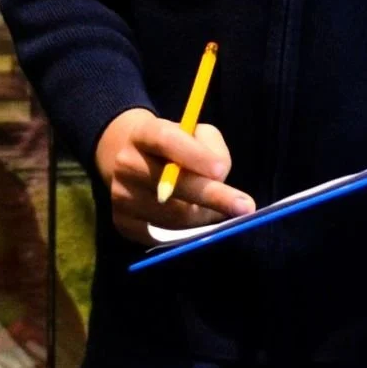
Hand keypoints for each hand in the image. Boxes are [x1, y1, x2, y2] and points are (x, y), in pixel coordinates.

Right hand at [95, 108, 254, 244]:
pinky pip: (164, 234)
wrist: (127, 160)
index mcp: (142, 133)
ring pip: (171, 215)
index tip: (221, 171)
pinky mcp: (122, 223)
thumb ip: (210, 148)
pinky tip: (198, 219)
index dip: (193, 155)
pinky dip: (188, 230)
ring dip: (202, 215)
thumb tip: (218, 180)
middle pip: (170, 186)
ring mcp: (121, 196)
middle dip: (211, 197)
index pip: (165, 140)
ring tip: (223, 210)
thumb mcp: (192, 132)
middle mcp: (126, 164)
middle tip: (245, 207)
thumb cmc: (173, 145)